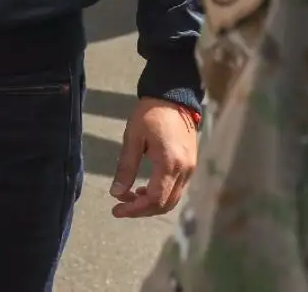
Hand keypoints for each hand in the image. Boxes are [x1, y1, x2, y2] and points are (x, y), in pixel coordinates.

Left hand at [110, 97, 198, 218]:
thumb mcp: (133, 137)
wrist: (173, 96)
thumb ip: (126, 167)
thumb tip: (116, 193)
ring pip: (173, 199)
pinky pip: (177, 189)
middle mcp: (184, 170)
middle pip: (165, 204)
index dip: (135, 209)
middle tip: (121, 207)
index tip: (116, 209)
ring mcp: (190, 168)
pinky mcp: (190, 165)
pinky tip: (145, 188)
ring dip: (152, 204)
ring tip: (130, 197)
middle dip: (142, 210)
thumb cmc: (150, 113)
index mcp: (169, 163)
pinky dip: (161, 195)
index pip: (155, 199)